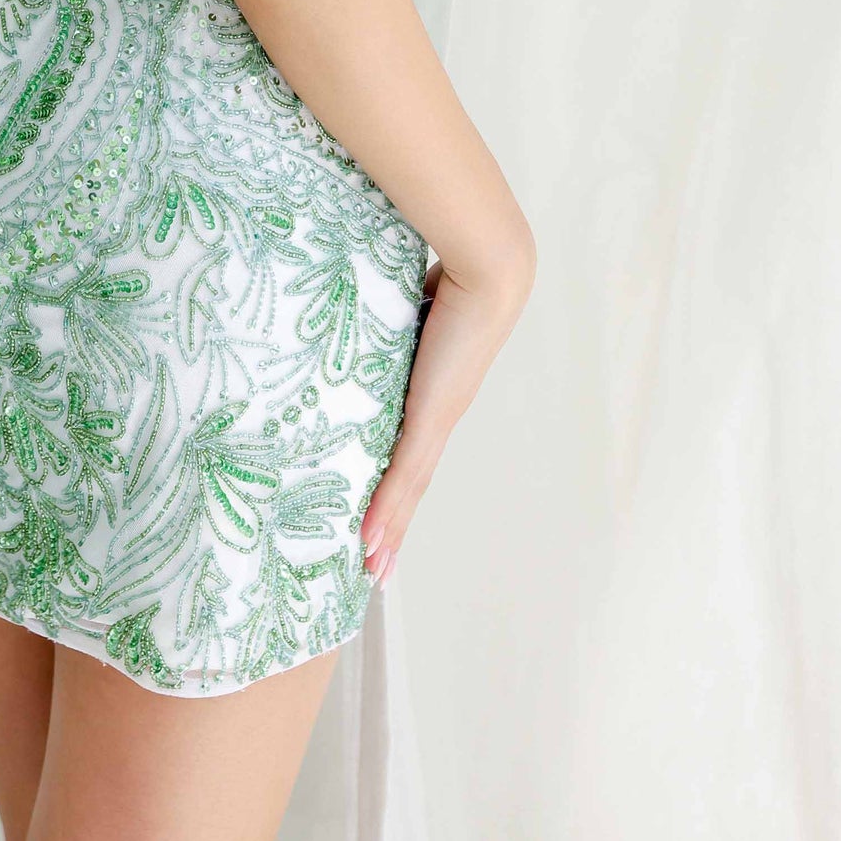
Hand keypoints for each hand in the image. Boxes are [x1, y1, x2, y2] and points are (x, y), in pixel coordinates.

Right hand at [359, 250, 528, 586]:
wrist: (487, 270)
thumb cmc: (449, 273)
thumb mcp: (404, 305)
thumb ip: (386, 315)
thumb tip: (353, 300)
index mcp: (434, 391)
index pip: (409, 451)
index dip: (395, 489)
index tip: (380, 522)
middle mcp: (440, 412)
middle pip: (411, 483)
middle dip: (394, 526)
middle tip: (375, 570)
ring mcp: (438, 417)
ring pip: (409, 489)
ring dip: (389, 532)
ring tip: (372, 569)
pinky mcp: (432, 413)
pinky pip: (405, 472)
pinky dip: (388, 509)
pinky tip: (372, 540)